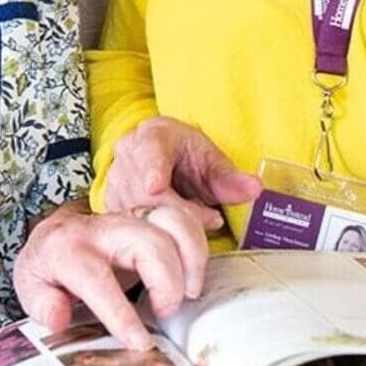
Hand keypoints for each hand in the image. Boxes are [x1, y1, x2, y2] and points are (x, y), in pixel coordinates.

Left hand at [14, 200, 210, 349]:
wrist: (55, 234)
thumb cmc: (47, 268)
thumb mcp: (30, 287)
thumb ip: (42, 304)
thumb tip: (59, 317)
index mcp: (68, 249)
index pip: (96, 278)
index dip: (120, 313)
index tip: (140, 342)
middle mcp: (102, 228)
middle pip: (147, 242)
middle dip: (166, 282)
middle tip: (165, 313)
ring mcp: (129, 217)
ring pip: (172, 222)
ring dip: (190, 258)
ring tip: (189, 292)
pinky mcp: (149, 216)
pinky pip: (182, 218)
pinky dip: (197, 243)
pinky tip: (194, 272)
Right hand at [105, 116, 261, 226]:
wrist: (166, 159)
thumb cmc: (188, 157)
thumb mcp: (213, 161)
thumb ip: (231, 178)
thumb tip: (254, 188)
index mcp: (153, 134)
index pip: (150, 152)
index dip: (153, 170)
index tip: (155, 186)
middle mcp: (128, 152)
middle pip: (146, 191)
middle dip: (180, 211)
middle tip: (209, 217)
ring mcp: (115, 178)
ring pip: (137, 211)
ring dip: (168, 223)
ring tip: (192, 215)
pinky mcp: (111, 202)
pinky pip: (130, 224)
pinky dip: (153, 231)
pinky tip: (169, 225)